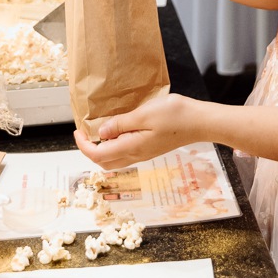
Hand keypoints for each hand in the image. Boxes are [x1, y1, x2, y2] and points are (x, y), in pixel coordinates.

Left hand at [73, 93, 197, 169]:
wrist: (199, 122)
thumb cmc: (174, 115)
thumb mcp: (143, 114)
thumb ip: (120, 124)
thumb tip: (101, 133)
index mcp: (132, 147)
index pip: (98, 155)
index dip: (83, 145)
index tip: (78, 130)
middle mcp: (136, 155)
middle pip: (105, 162)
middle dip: (90, 150)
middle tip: (85, 132)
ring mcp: (144, 154)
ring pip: (115, 159)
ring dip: (102, 148)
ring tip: (99, 130)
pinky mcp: (150, 149)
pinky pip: (125, 152)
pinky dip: (114, 145)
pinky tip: (118, 129)